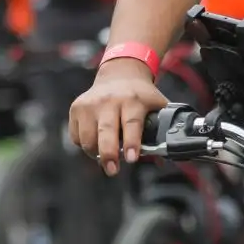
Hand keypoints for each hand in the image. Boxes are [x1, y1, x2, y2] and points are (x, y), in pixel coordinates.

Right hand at [69, 58, 167, 175]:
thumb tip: (166, 155)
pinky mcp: (77, 108)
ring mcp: (90, 104)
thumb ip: (163, 127)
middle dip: (108, 154)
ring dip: (96, 153)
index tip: (131, 158)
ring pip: (88, 138)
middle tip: (112, 170)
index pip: (132, 123)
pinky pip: (77, 136)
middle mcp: (109, 100)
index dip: (131, 143)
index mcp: (133, 100)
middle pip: (106, 132)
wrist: (119, 74)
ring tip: (106, 157)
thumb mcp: (156, 105)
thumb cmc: (139, 95)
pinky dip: (85, 145)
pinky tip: (96, 142)